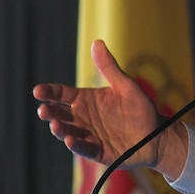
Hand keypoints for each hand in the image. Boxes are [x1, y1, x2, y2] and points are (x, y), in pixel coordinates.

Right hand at [32, 39, 187, 179]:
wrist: (156, 135)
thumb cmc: (140, 109)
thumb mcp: (126, 86)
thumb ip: (109, 68)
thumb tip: (97, 42)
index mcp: (86, 100)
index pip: (62, 95)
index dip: (49, 92)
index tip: (38, 91)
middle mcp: (83, 118)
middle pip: (60, 114)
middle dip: (50, 113)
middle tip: (43, 110)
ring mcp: (88, 135)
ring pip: (68, 132)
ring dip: (60, 130)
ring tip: (55, 125)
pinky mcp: (98, 151)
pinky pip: (84, 148)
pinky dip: (77, 145)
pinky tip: (70, 140)